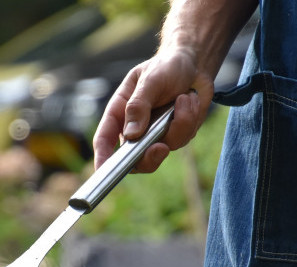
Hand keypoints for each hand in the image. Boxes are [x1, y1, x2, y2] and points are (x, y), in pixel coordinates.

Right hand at [92, 48, 214, 172]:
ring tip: (184, 98)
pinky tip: (190, 100)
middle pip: (134, 159)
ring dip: (179, 124)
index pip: (105, 140)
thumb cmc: (165, 67)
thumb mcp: (150, 79)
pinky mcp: (176, 135)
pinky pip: (183, 139)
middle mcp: (135, 128)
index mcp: (120, 113)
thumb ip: (139, 105)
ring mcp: (156, 134)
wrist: (194, 65)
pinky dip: (190, 119)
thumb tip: (131, 134)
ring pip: (164, 149)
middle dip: (148, 157)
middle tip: (160, 148)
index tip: (103, 171)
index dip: (102, 158)